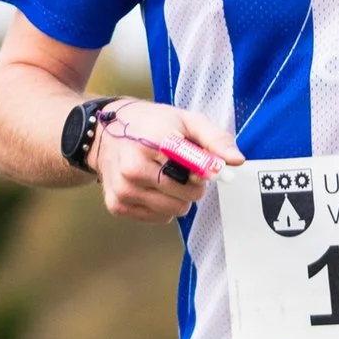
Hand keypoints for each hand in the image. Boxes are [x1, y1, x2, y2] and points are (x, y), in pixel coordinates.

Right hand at [92, 103, 238, 222]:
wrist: (102, 133)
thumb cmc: (150, 125)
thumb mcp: (185, 120)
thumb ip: (214, 138)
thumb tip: (236, 160)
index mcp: (153, 141)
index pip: (192, 166)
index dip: (206, 170)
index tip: (209, 168)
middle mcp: (134, 167)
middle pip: (188, 194)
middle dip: (194, 184)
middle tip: (183, 168)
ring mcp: (124, 189)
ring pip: (175, 210)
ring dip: (179, 197)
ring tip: (166, 176)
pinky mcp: (117, 205)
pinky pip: (159, 218)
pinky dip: (162, 206)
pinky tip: (152, 187)